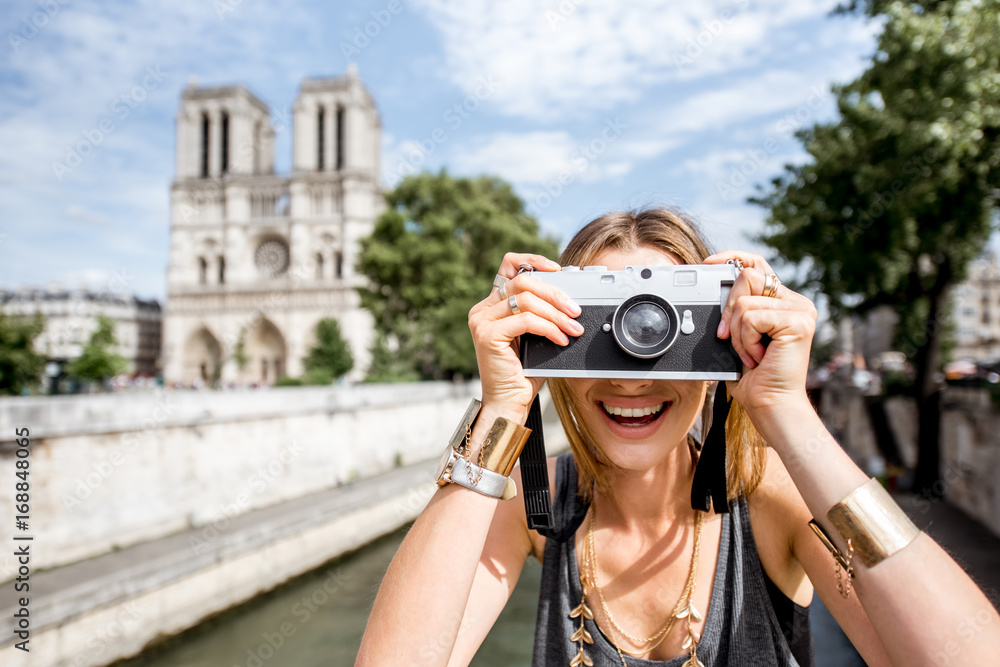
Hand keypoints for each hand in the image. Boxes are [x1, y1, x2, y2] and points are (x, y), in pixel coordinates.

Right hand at [468, 253, 583, 411]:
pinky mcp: (486, 335)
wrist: (509, 403)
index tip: (558, 269)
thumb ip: (542, 313)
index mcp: (492, 305)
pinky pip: (525, 320)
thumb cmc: (524, 373)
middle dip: (555, 293)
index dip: (533, 261)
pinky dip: (549, 328)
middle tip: (575, 310)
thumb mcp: (536, 335)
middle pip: (522, 282)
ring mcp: (481, 321)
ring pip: (525, 300)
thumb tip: (569, 297)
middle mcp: (482, 309)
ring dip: (556, 313)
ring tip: (573, 328)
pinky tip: (561, 339)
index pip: (509, 266)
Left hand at [703, 251, 817, 417]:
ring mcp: (800, 310)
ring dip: (737, 333)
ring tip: (750, 354)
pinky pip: (751, 317)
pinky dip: (745, 340)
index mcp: (781, 302)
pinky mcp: (798, 321)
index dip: (732, 258)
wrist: (769, 404)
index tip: (707, 264)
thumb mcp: (737, 336)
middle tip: (726, 336)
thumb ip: (734, 311)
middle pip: (747, 276)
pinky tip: (758, 357)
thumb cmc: (753, 377)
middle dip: (727, 308)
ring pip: (745, 301)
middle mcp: (795, 302)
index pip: (756, 264)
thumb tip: (710, 289)